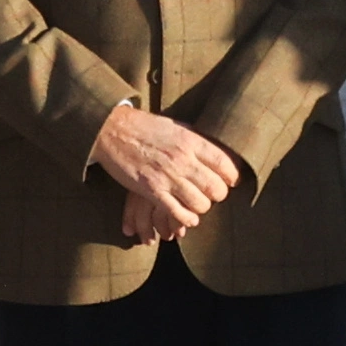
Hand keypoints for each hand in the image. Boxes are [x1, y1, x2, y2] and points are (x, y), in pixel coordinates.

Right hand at [82, 102, 245, 239]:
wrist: (113, 130)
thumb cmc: (145, 127)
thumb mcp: (176, 126)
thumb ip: (196, 140)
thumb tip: (217, 153)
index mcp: (191, 141)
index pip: (226, 164)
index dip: (232, 177)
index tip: (230, 181)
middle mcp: (183, 159)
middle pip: (217, 188)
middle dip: (218, 195)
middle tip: (212, 194)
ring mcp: (168, 176)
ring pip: (201, 204)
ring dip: (201, 208)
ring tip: (197, 204)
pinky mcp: (152, 191)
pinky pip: (178, 213)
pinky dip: (187, 220)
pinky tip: (187, 217)